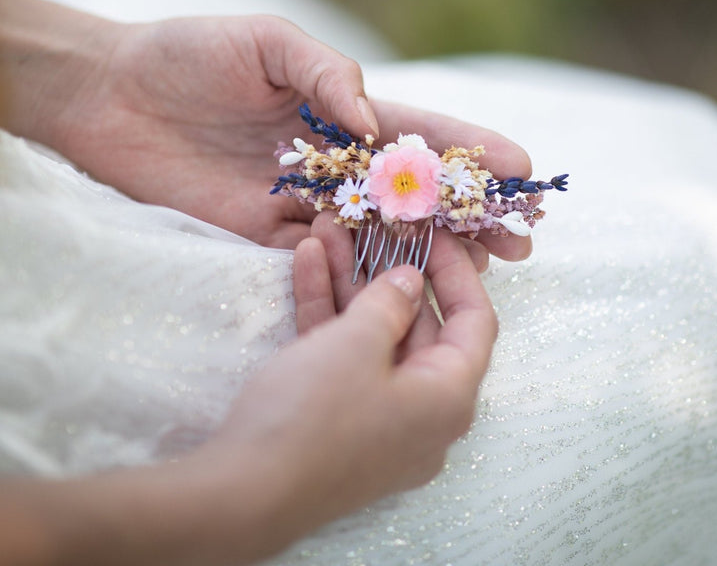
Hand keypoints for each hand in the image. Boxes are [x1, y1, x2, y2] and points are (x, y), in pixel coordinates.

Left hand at [24, 14, 532, 257]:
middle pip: (414, 191)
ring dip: (435, 248)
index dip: (470, 150)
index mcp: (340, 109)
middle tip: (521, 236)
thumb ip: (326, 74)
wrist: (109, 98)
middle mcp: (331, 160)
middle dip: (470, 211)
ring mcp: (302, 202)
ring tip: (488, 263)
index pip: (420, 132)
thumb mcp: (267, 42)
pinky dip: (368, 268)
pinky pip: (326, 255)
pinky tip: (409, 278)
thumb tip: (376, 124)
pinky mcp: (265, 235)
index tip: (519, 168)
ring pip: (383, 230)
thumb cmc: (187, 55)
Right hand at [185, 213, 497, 557]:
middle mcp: (423, 412)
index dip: (456, 270)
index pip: (473, 322)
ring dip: (350, 283)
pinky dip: (327, 315)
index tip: (433, 232)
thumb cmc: (314, 415)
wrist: (243, 493)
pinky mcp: (339, 423)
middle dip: (388, 269)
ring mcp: (379, 419)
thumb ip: (390, 303)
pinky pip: (344, 360)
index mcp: (449, 397)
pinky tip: (305, 263)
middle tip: (369, 225)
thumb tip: (411, 284)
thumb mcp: (357, 343)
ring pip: (374, 338)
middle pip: (419, 327)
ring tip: (326, 230)